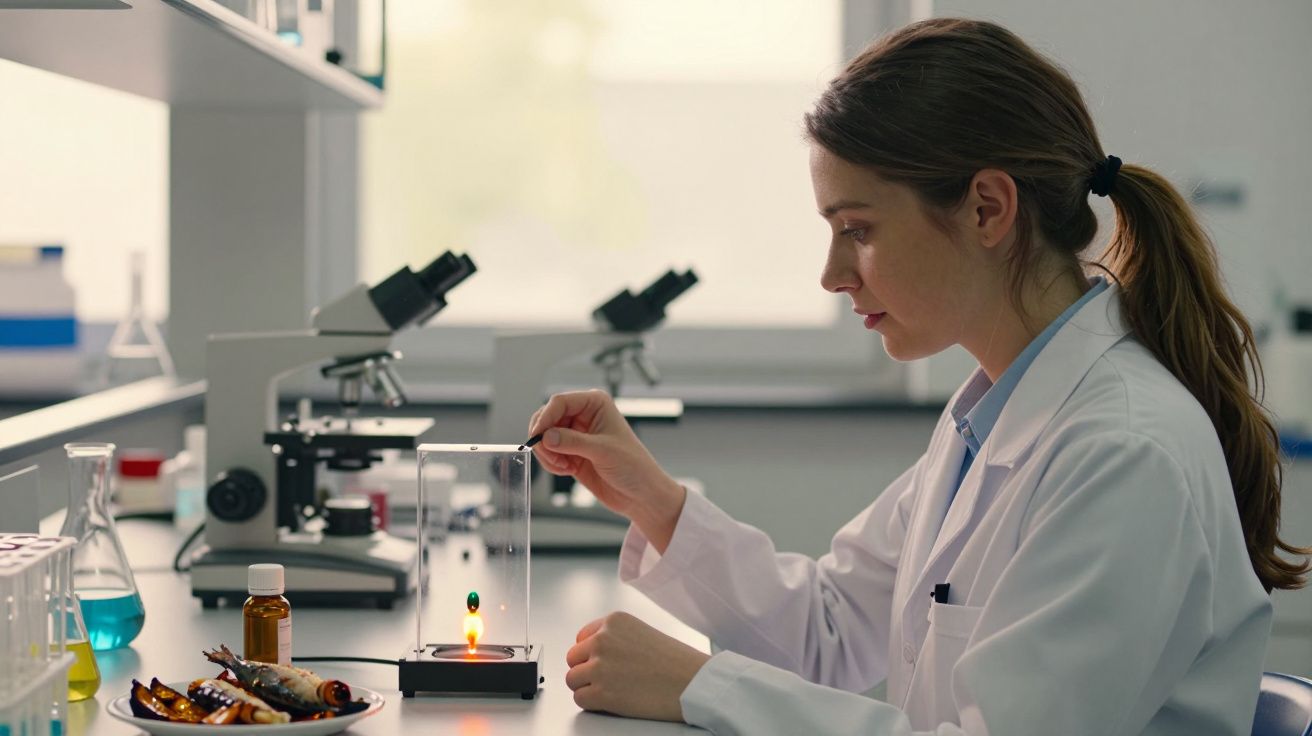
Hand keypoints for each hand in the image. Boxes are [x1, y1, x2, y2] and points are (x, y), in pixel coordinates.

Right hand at [528, 389, 684, 551]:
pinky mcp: (571, 452)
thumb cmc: (634, 467)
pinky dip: (551, 462)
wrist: (640, 494)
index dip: (545, 418)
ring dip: (547, 453)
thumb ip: (572, 442)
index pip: (560, 402)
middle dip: (544, 438)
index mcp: (595, 404)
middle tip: (552, 457)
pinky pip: (548, 452)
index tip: (537, 437)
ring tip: (564, 466)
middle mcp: (584, 415)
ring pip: (544, 436)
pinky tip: (567, 470)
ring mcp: (576, 434)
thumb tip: (545, 437)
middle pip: (547, 417)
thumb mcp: (603, 451)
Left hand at [565, 611, 710, 721]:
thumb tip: (594, 654)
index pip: (582, 638)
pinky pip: (580, 699)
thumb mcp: (641, 633)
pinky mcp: (601, 693)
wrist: (693, 682)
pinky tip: (610, 701)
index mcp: (614, 622)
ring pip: (573, 679)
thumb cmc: (676, 661)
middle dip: (586, 669)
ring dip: (587, 687)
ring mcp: (599, 666)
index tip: (600, 662)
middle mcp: (603, 640)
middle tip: (606, 679)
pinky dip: (592, 703)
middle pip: (573, 658)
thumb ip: (615, 638)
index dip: (590, 653)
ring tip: (610, 690)